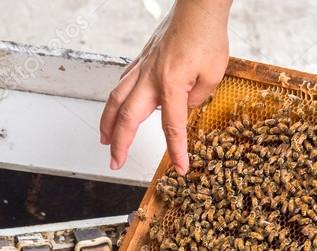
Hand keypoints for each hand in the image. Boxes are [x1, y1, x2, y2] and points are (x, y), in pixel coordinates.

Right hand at [99, 0, 230, 173]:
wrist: (197, 8)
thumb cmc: (207, 37)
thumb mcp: (213, 74)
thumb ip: (197, 98)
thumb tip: (183, 110)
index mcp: (171, 84)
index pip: (172, 126)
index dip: (175, 150)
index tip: (179, 168)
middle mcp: (150, 78)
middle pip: (128, 117)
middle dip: (119, 143)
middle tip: (115, 162)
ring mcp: (143, 67)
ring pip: (117, 98)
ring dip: (107, 122)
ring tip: (104, 140)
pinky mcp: (142, 59)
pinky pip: (123, 82)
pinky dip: (116, 99)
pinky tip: (115, 108)